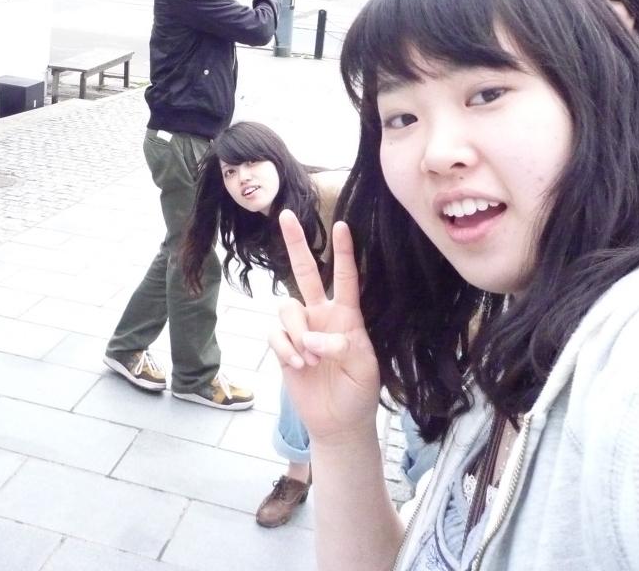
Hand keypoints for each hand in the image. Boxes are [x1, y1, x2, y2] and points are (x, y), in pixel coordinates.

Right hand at [268, 211, 381, 444]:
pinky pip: (276, 335)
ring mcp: (300, 330)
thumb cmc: (358, 391)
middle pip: (306, 273)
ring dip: (297, 332)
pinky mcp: (283, 347)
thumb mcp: (363, 366)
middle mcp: (321, 316)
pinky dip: (286, 348)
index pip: (346, 278)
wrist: (338, 422)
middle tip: (286, 217)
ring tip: (311, 358)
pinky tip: (298, 364)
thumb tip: (314, 336)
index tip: (342, 226)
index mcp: (347, 316)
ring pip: (287, 308)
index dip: (344, 253)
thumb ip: (342, 345)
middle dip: (296, 245)